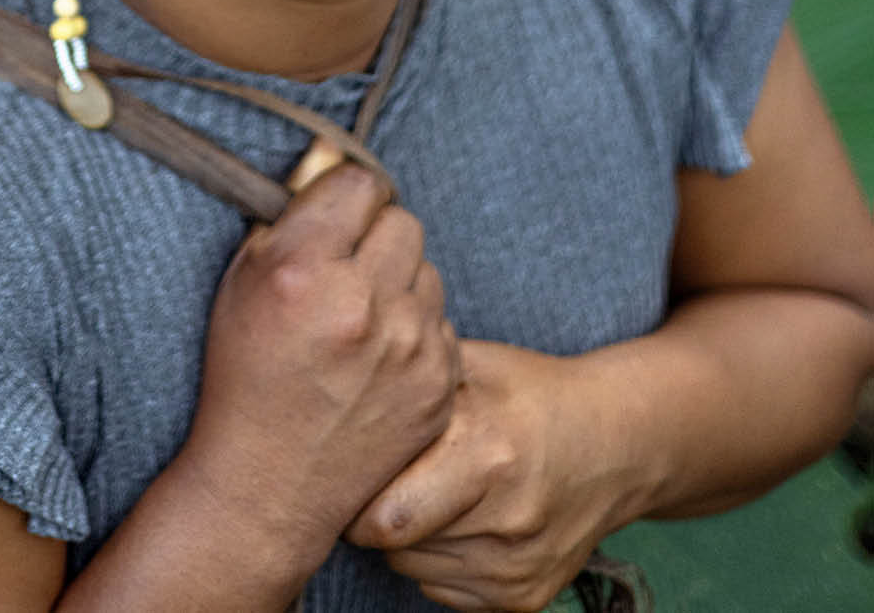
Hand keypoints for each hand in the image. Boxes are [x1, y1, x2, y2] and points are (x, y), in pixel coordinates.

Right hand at [176, 165, 459, 575]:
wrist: (269, 482)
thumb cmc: (245, 373)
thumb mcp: (241, 279)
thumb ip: (289, 215)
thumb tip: (328, 161)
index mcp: (306, 269)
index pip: (360, 183)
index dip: (344, 196)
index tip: (334, 216)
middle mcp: (364, 303)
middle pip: (401, 221)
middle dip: (374, 235)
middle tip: (345, 266)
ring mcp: (409, 347)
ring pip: (426, 268)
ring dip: (398, 281)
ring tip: (360, 316)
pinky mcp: (439, 384)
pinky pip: (442, 320)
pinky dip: (416, 329)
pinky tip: (378, 355)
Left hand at [346, 339, 633, 611]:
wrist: (616, 444)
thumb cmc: (525, 393)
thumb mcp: (469, 363)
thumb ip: (406, 373)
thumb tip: (336, 377)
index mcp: (485, 452)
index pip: (384, 515)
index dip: (353, 491)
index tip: (348, 464)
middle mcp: (506, 519)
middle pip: (392, 543)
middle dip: (373, 513)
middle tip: (382, 476)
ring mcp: (519, 567)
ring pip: (412, 568)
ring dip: (405, 537)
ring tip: (427, 489)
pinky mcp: (527, 598)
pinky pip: (442, 591)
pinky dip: (436, 560)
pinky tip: (456, 518)